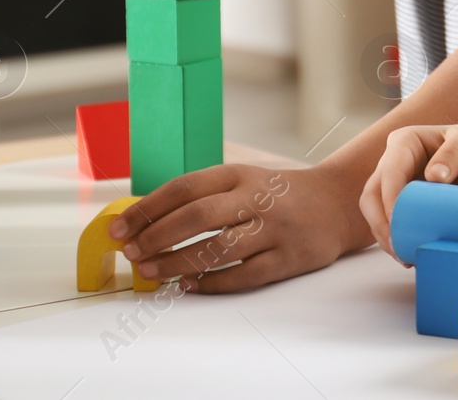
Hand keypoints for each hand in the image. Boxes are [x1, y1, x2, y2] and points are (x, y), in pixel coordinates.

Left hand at [110, 163, 366, 292]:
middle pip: (197, 216)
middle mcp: (257, 197)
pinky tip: (190, 285)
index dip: (147, 209)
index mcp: (239, 174)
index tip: (120, 228)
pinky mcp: (289, 258)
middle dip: (157, 237)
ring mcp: (275, 228)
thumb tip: (144, 222)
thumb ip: (203, 196)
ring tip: (152, 273)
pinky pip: (243, 275)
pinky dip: (211, 282)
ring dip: (177, 263)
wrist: (337, 203)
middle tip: (132, 254)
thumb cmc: (278, 194)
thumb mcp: (244, 179)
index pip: (184, 187)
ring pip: (217, 249)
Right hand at [359, 123, 457, 261]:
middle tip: (397, 248)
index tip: (397, 222)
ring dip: (384, 236)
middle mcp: (393, 161)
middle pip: (372, 194)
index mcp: (405, 142)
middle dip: (380, 223)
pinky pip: (389, 220)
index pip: (390, 172)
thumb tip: (433, 177)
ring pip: (375, 211)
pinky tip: (407, 254)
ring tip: (404, 257)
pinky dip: (394, 237)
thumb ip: (453, 154)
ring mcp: (396, 182)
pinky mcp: (402, 200)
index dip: (389, 198)